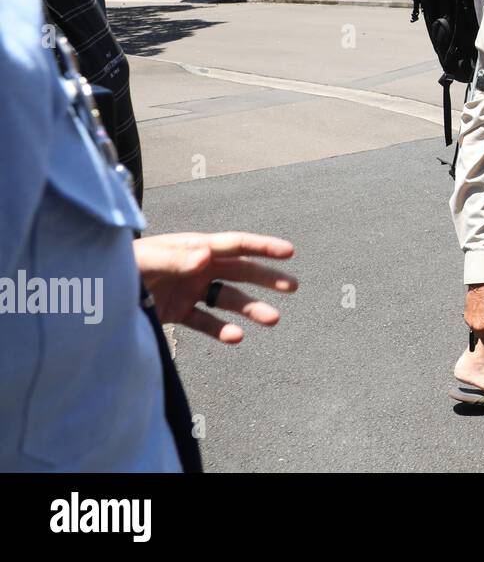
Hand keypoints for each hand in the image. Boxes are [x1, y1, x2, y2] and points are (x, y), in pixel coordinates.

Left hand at [134, 232, 296, 343]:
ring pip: (229, 299)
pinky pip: (207, 322)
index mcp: (193, 248)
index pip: (235, 245)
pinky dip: (222, 330)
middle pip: (240, 271)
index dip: (262, 247)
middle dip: (267, 278)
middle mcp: (197, 267)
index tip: (289, 251)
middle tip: (293, 287)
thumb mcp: (146, 260)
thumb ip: (176, 259)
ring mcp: (189, 290)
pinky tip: (235, 338)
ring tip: (272, 319)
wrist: (90, 293)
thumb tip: (208, 255)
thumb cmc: (118, 267)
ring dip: (251, 308)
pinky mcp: (178, 312)